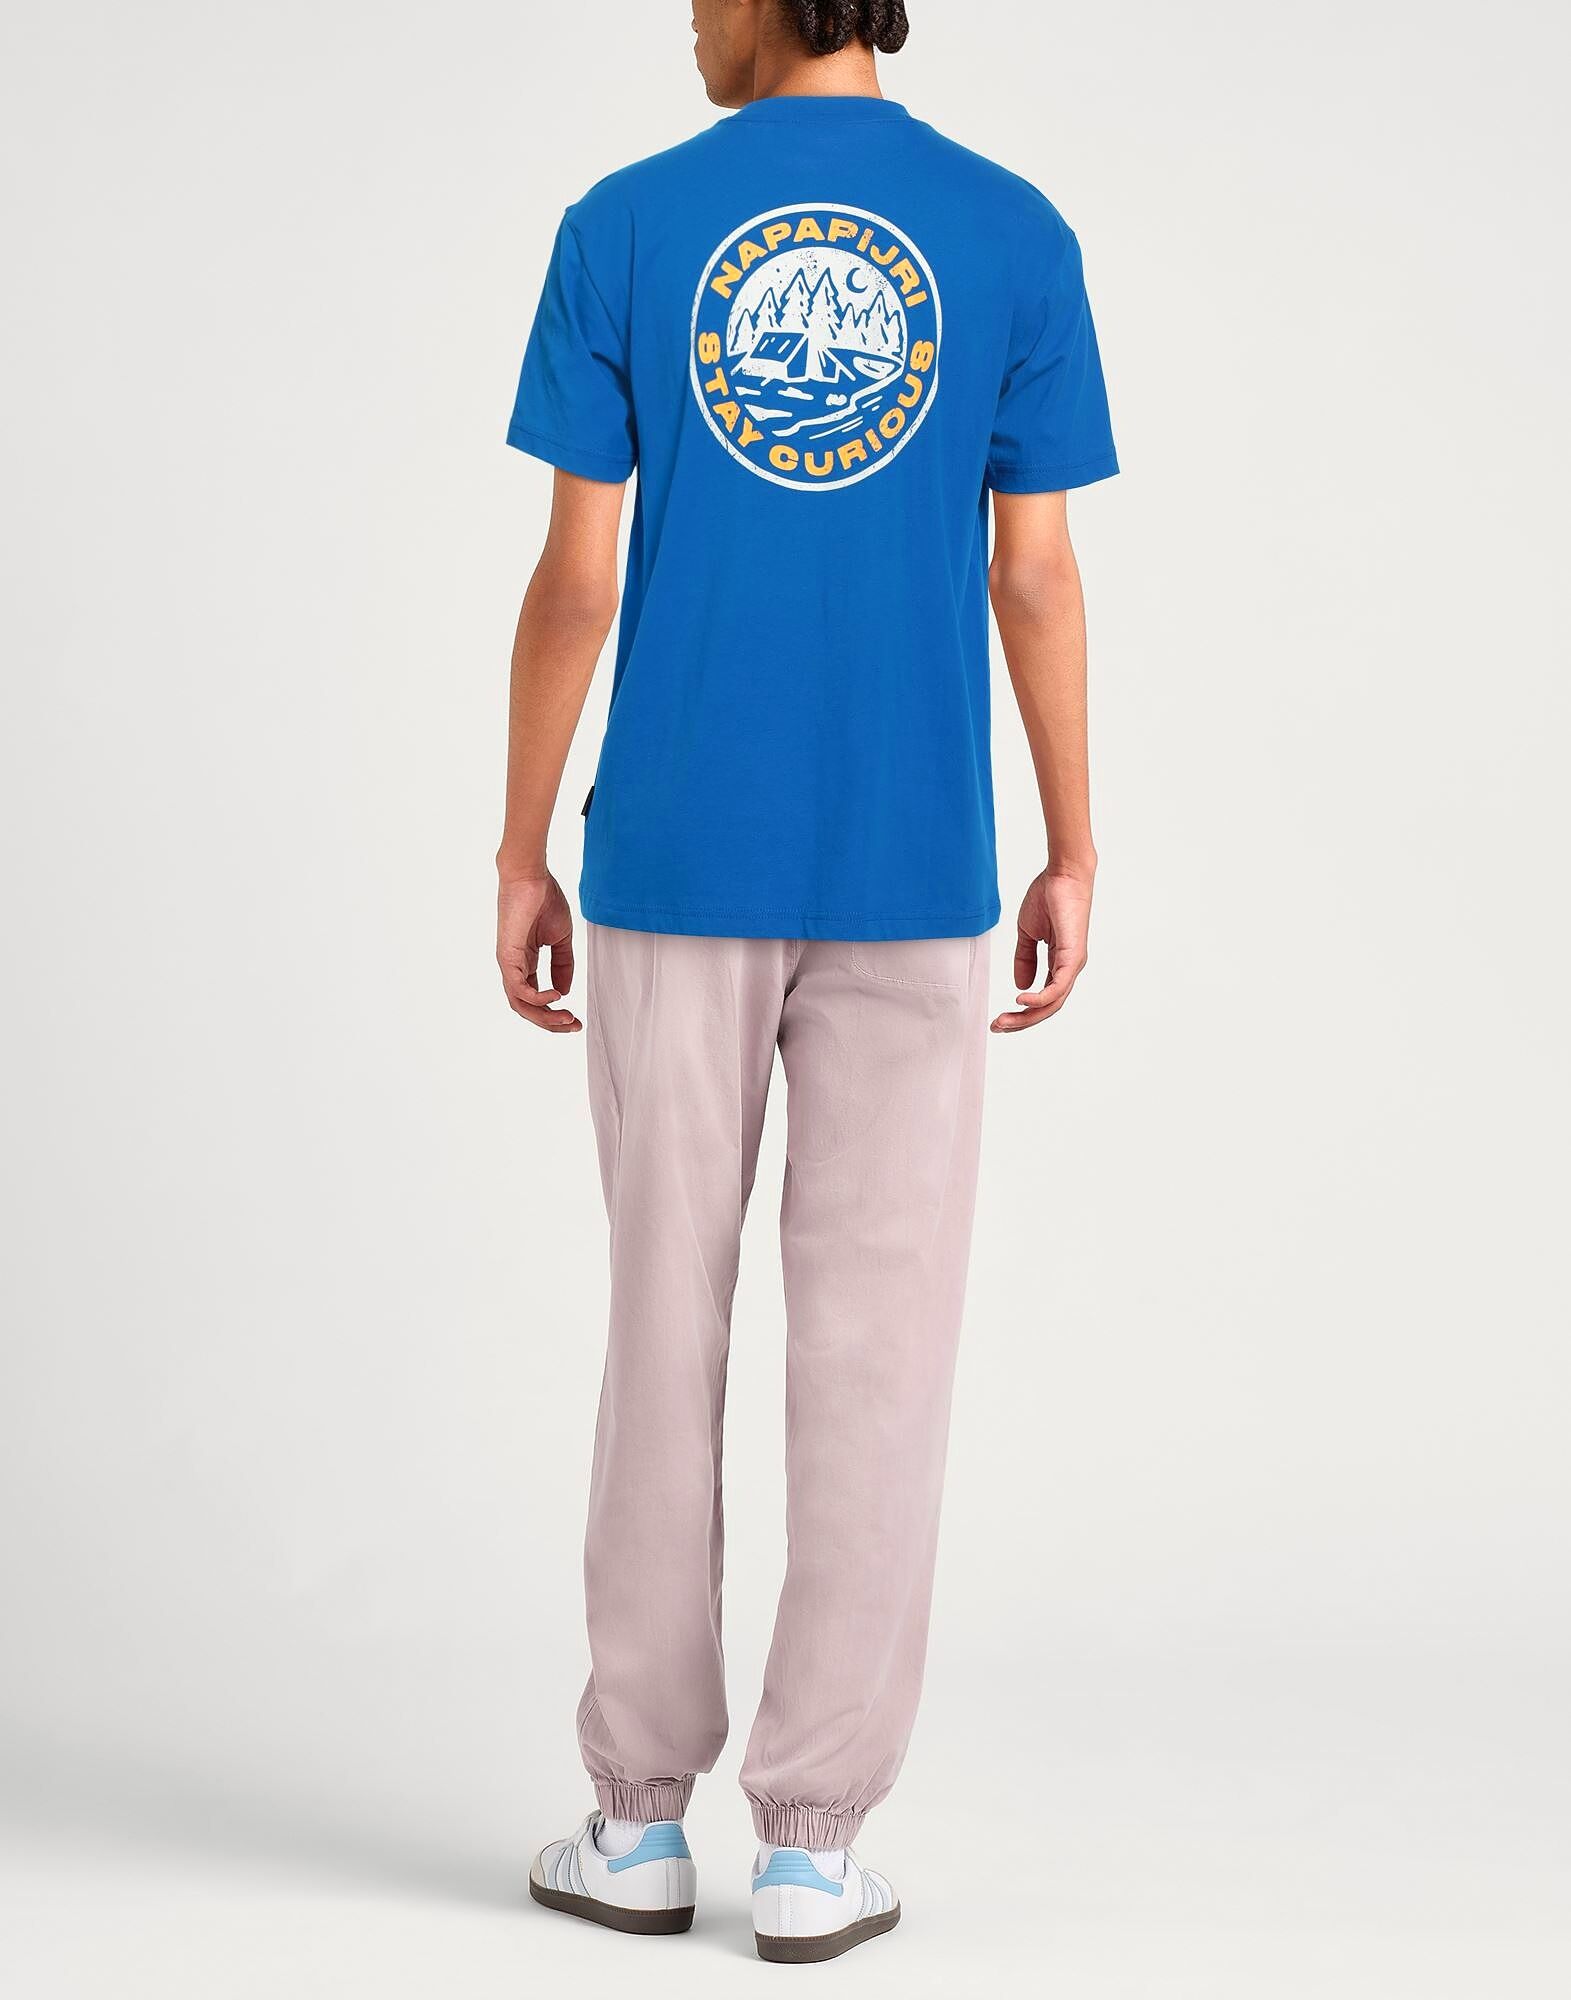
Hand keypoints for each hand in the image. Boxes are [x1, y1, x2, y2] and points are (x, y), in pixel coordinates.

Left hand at [496, 871, 580, 1032]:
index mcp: (525, 963)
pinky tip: (556, 996)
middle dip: (551, 1023)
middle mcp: (514, 967)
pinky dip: (538, 998)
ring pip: (521, 1004)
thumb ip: (563, 965)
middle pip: (527, 1008)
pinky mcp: (507, 956)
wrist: (531, 876)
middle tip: (574, 1025)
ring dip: (545, 1017)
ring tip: (567, 1017)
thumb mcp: (561, 939)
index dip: (555, 1013)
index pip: (535, 999)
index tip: (576, 1020)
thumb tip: (564, 991)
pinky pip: (519, 988)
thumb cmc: (543, 900)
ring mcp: (509, 963)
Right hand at [992, 865, 1094, 1033]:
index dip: (1021, 1012)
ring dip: (1027, 1015)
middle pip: (1047, 1007)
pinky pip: (1058, 987)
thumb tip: (1020, 985)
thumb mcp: (1029, 933)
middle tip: (997, 1026)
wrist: (1063, 874)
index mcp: (1060, 963)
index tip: (998, 1018)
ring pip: (1052, 1003)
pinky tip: (1021, 1000)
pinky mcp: (1073, 956)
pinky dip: (1040, 998)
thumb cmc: (1050, 897)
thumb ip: (1024, 959)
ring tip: (1004, 1019)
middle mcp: (1069, 968)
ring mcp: (1073, 964)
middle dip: (1021, 1021)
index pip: (1042, 998)